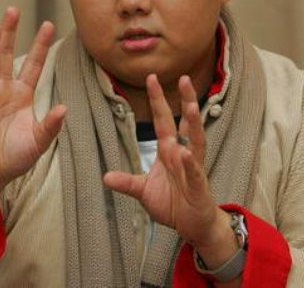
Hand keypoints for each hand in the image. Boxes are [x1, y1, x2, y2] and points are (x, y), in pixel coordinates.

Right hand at [0, 7, 66, 193]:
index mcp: (23, 94)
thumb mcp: (39, 142)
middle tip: (14, 10)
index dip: (40, 45)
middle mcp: (4, 90)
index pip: (34, 64)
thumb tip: (65, 108)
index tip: (48, 24)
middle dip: (11, 33)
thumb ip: (51, 126)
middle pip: (8, 56)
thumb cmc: (15, 157)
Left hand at [103, 74, 224, 247]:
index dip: (157, 100)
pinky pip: (194, 172)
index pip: (163, 120)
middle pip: (185, 123)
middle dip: (184, 101)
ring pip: (195, 141)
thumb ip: (126, 182)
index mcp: (169, 151)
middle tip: (183, 79)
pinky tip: (185, 153)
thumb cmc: (172, 203)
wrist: (191, 225)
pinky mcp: (198, 186)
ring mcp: (193, 168)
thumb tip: (105, 177)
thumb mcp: (143, 191)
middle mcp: (183, 154)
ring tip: (191, 106)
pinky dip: (190, 163)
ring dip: (194, 124)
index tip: (151, 78)